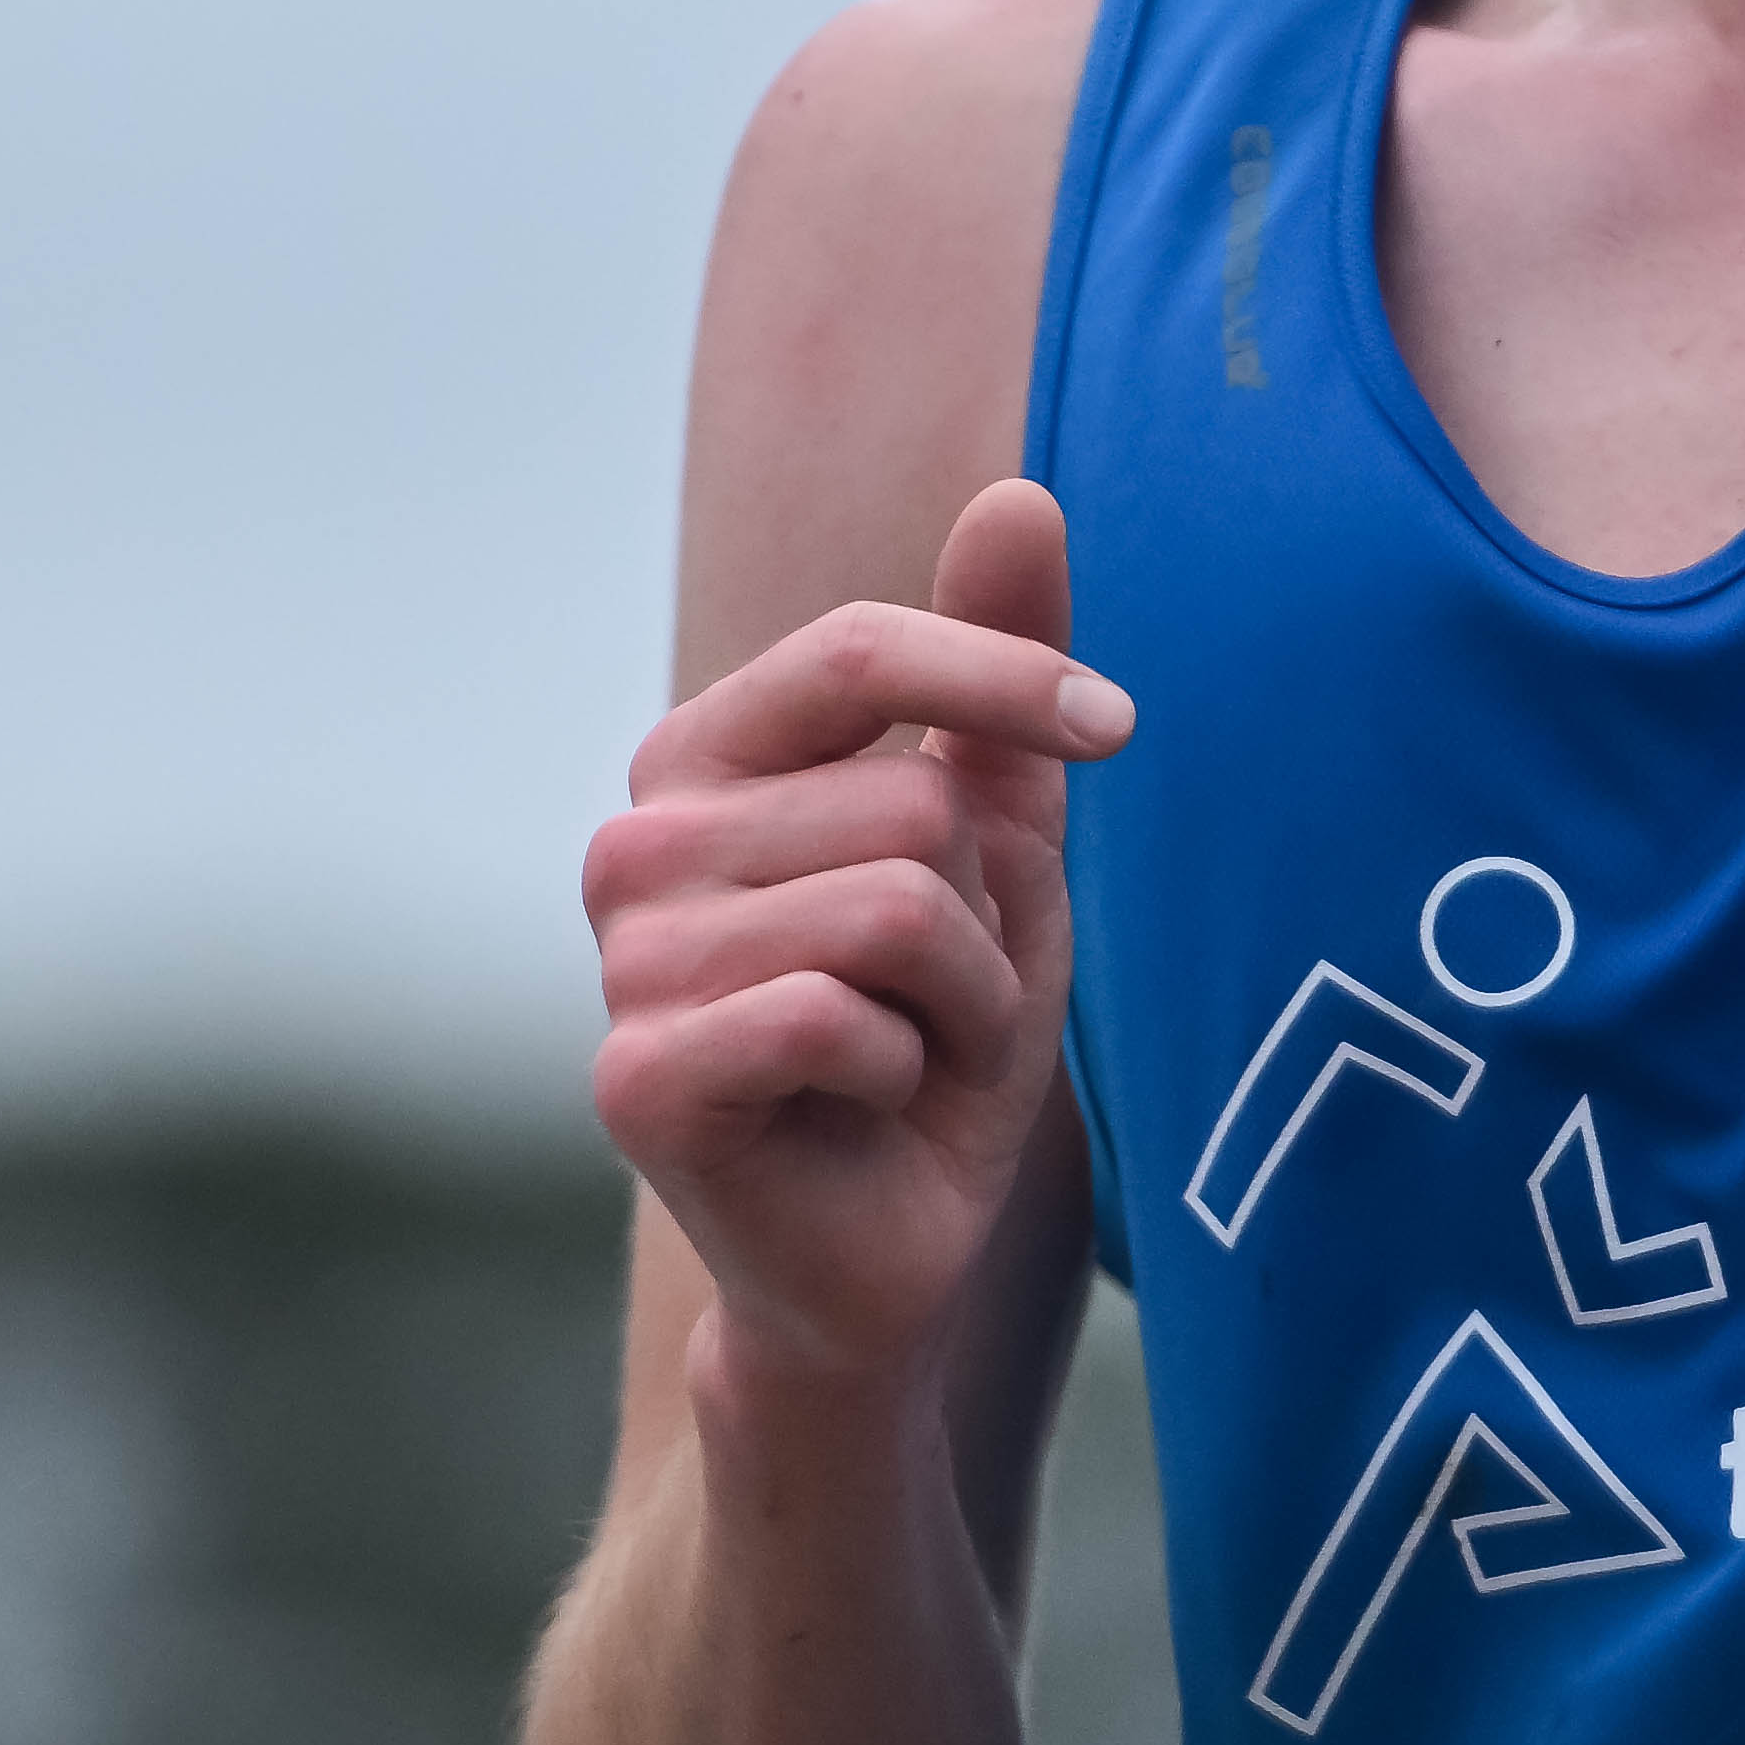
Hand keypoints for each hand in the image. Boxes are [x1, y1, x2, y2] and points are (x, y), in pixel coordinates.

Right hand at [584, 479, 1134, 1415]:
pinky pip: (836, 1016)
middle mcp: (638, 842)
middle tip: (946, 1004)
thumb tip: (1020, 494)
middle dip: (984, 923)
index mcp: (705, 759)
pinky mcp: (635, 1076)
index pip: (858, 652)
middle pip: (907, 806)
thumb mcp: (996, 844)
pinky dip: (903, 1072)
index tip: (1119, 729)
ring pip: (892, 910)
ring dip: (961, 1006)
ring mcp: (625, 961)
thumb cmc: (934, 1036)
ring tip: (914, 1057)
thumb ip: (995, 677)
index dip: (1004, 677)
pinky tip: (864, 1110)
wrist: (886, 1250)